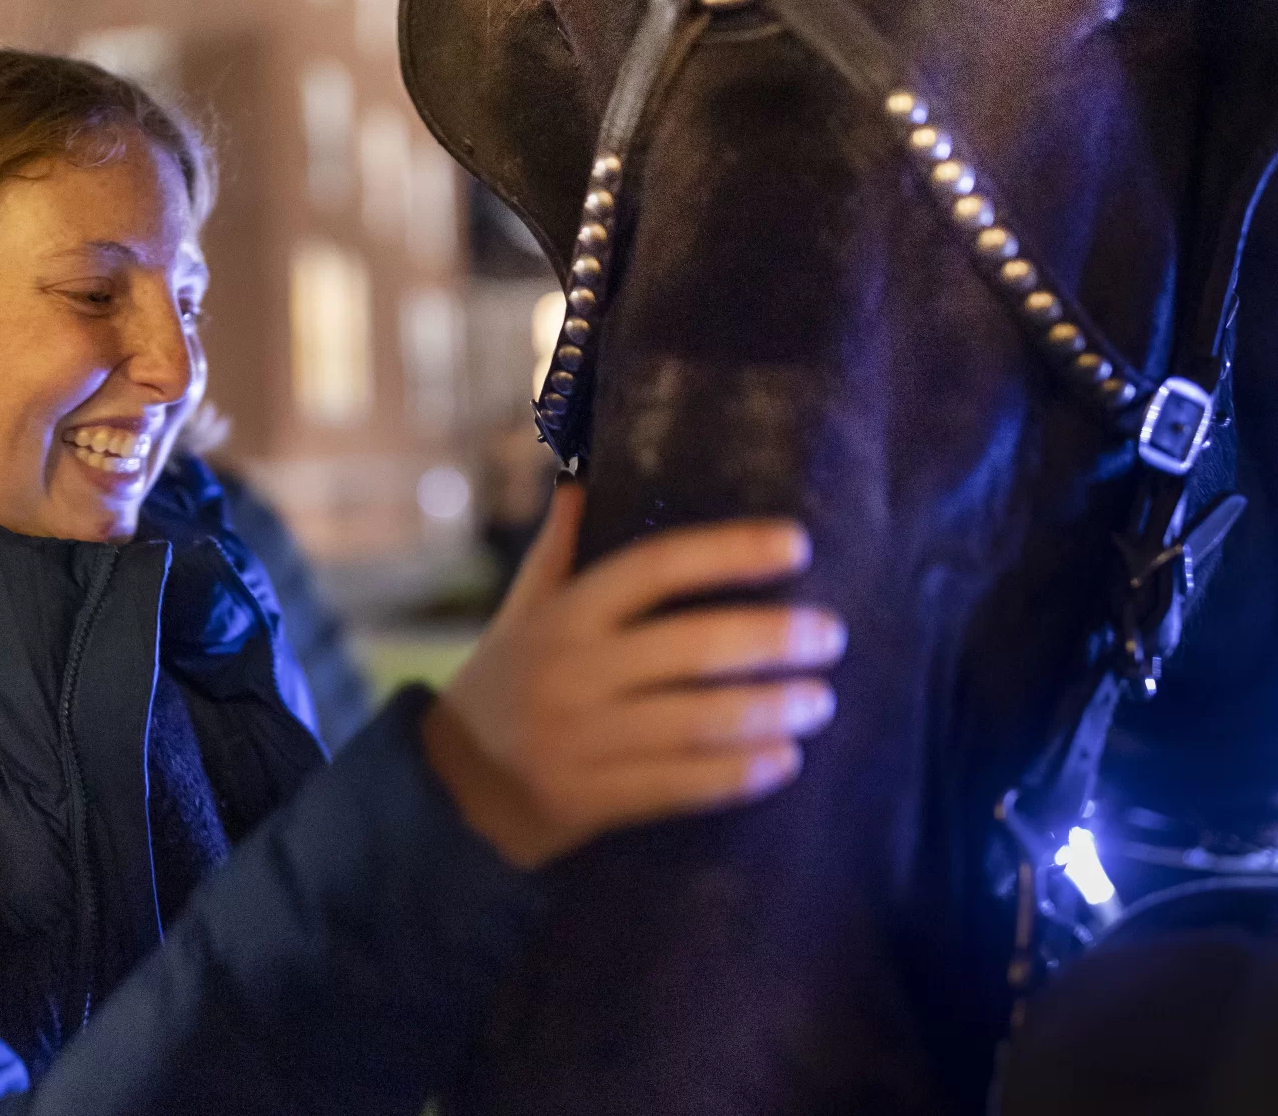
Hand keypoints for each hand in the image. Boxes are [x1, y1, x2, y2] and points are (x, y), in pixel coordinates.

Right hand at [422, 481, 843, 868]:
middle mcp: (574, 670)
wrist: (446, 790)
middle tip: (830, 636)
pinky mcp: (591, 799)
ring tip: (820, 702)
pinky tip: (785, 761)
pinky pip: (681, 785)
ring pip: (697, 720)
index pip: (656, 566)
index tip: (797, 544)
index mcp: (565, 614)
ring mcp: (582, 738)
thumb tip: (582, 478)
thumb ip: (560, 551)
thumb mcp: (521, 612)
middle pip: (692, 645)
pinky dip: (740, 774)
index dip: (729, 551)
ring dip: (770, 709)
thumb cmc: (500, 686)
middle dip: (773, 639)